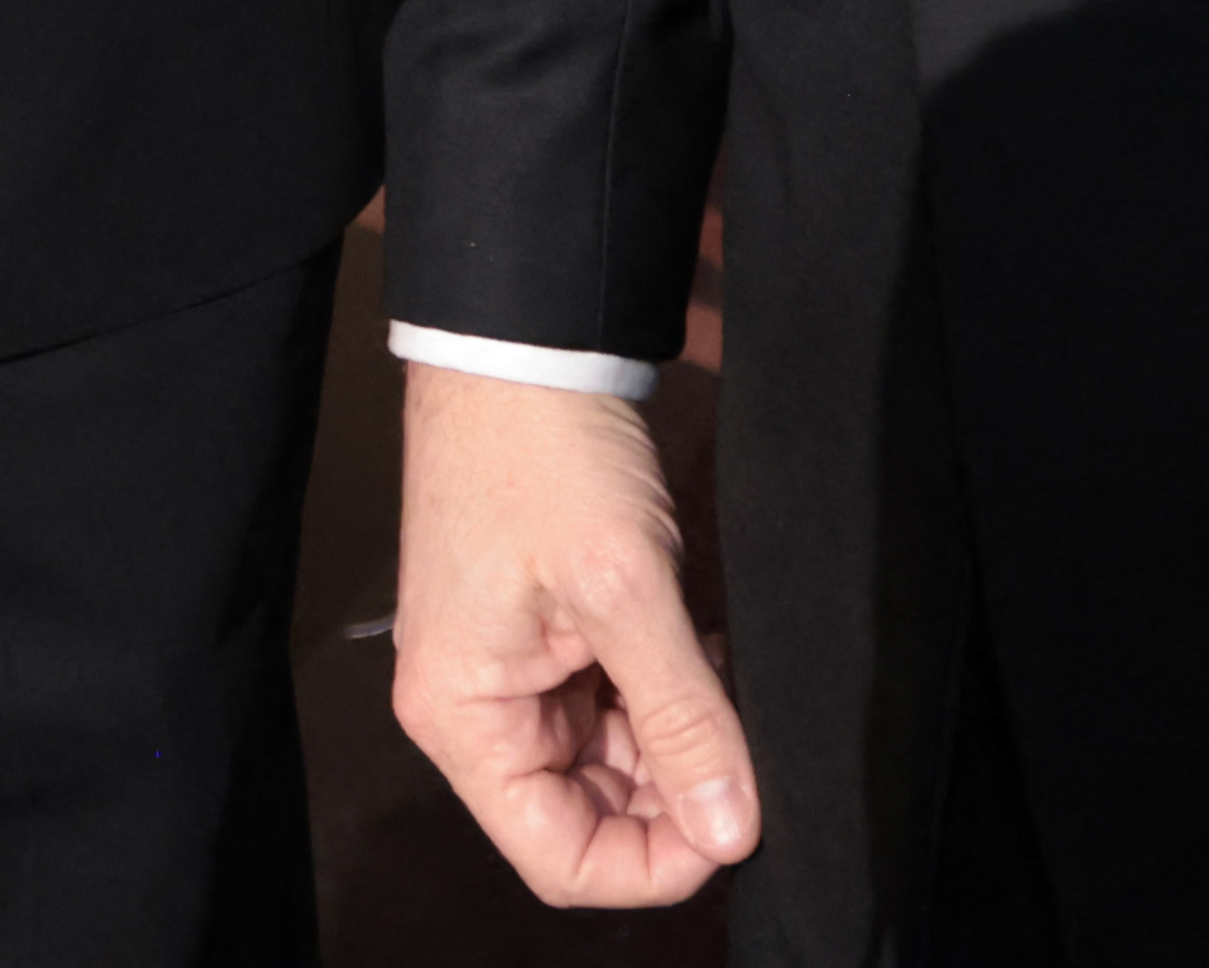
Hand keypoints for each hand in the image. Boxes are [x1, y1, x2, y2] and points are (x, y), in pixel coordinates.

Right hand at [393, 362, 760, 909]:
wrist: (522, 343)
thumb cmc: (543, 454)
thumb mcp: (627, 590)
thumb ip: (683, 718)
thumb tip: (734, 830)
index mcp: (463, 715)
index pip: (557, 855)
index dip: (651, 864)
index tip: (734, 827)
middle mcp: (475, 707)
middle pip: (583, 814)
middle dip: (672, 796)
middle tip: (745, 748)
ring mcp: (510, 669)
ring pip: (608, 761)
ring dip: (675, 740)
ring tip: (723, 684)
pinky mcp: (545, 632)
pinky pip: (611, 704)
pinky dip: (664, 696)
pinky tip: (703, 652)